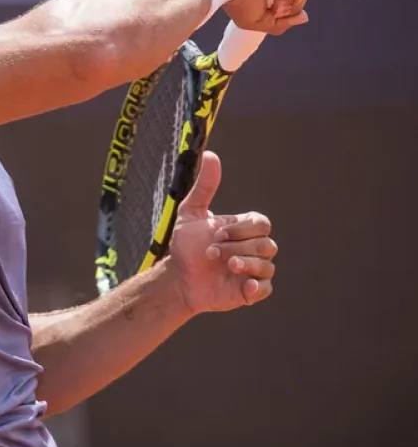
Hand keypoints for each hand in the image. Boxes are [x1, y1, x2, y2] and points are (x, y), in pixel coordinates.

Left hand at [166, 151, 276, 315]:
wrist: (179, 277)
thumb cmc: (186, 245)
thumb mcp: (191, 213)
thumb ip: (204, 187)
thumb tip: (211, 154)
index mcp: (244, 229)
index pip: (262, 223)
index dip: (242, 229)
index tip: (217, 234)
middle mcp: (253, 248)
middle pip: (266, 244)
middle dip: (237, 247)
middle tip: (212, 252)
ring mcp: (254, 270)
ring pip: (267, 265)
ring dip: (243, 264)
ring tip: (223, 266)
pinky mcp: (250, 292)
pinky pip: (266, 288)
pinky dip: (257, 286)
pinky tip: (243, 286)